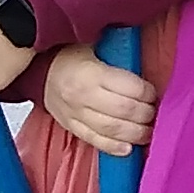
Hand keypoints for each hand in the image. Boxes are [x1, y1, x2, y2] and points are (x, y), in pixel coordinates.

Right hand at [39, 45, 160, 157]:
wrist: (39, 71)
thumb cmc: (71, 55)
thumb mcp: (93, 44)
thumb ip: (118, 53)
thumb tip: (145, 60)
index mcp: (91, 73)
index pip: (129, 88)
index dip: (147, 93)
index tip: (153, 93)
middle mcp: (82, 96)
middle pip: (123, 111)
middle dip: (145, 114)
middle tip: (154, 112)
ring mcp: (75, 114)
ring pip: (111, 130)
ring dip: (135, 134)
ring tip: (148, 131)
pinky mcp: (71, 127)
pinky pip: (95, 141)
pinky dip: (114, 147)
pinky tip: (129, 148)